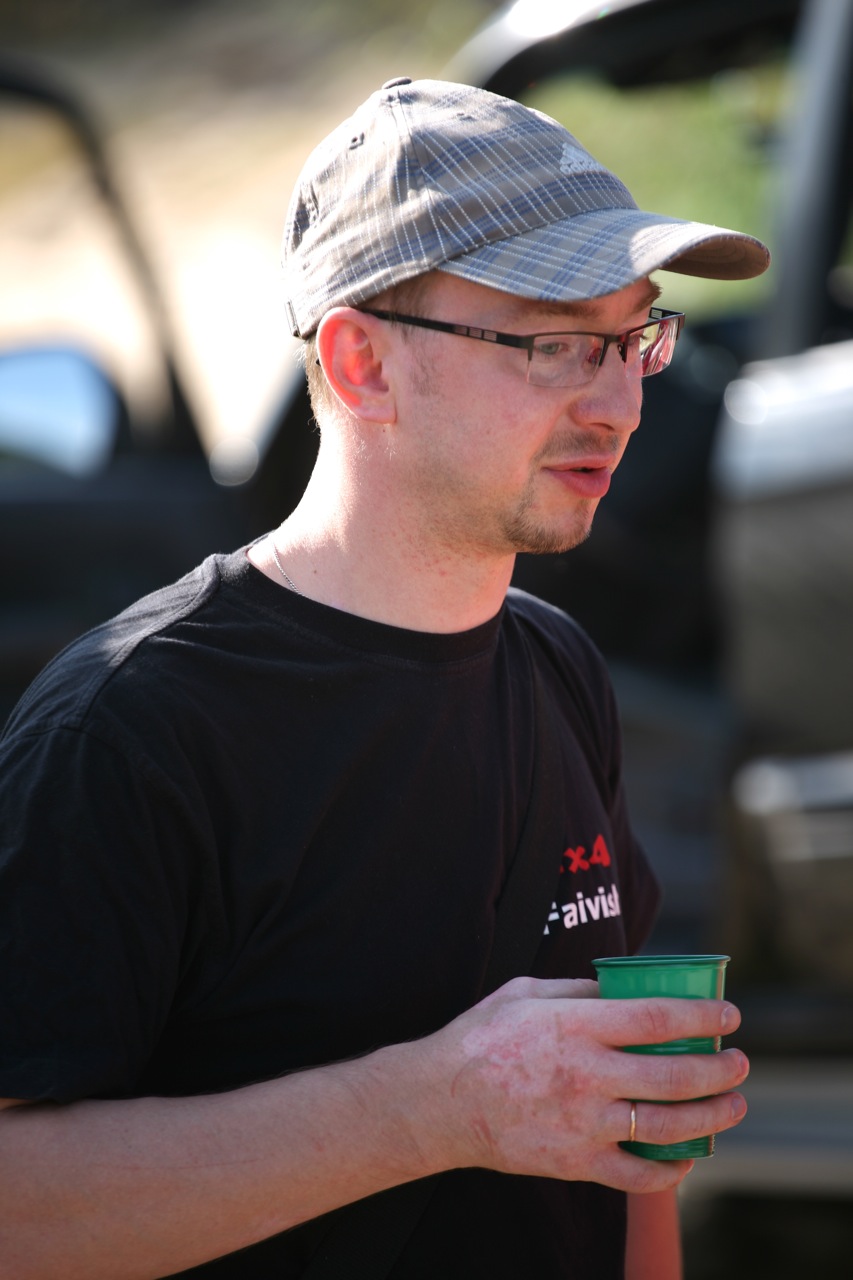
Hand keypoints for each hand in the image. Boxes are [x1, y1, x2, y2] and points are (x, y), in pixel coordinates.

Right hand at [414, 976, 747, 1192]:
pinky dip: (670, 1170)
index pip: (656, 1018)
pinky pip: (636, 1175)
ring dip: (710, 1116)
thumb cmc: (481, 1039)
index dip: (701, 1015)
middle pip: (672, 1075)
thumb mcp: (524, 993)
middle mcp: (585, 1074)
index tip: (729, 1014)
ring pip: (665, 1126)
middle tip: (740, 1062)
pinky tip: (688, 1156)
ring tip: (733, 1105)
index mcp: (574, 1026)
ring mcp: (583, 1123)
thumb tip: (622, 989)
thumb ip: (576, 991)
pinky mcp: (575, 1162)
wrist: (440, 1103)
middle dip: (718, 1069)